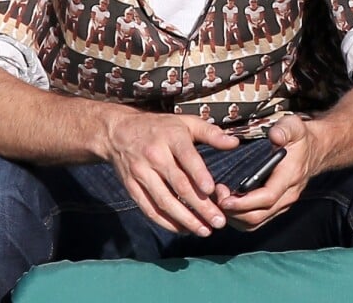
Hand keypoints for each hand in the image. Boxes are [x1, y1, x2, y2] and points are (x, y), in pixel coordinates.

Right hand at [103, 111, 239, 235]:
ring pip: (164, 201)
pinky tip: (183, 229)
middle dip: (200, 206)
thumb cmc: (160, 127)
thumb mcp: (186, 122)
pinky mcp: (132, 188)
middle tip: (218, 221)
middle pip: (178, 185)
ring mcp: (141, 173)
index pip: (186, 157)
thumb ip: (211, 133)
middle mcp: (155, 156)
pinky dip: (166, 222)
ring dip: (185, 219)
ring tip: (204, 230)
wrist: (118, 132)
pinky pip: (149, 209)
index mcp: (171, 137)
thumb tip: (234, 143)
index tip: (212, 190)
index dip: (198, 174)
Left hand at [218, 116, 323, 230]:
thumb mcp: (294, 126)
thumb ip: (284, 130)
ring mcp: (282, 204)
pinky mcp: (276, 207)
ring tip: (217, 202)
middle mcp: (287, 195)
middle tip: (215, 197)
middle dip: (233, 211)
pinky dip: (238, 218)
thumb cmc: (300, 138)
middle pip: (258, 216)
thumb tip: (274, 135)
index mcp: (290, 176)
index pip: (267, 197)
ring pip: (254, 222)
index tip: (224, 199)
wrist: (315, 150)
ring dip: (233, 217)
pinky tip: (227, 206)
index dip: (244, 202)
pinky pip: (255, 221)